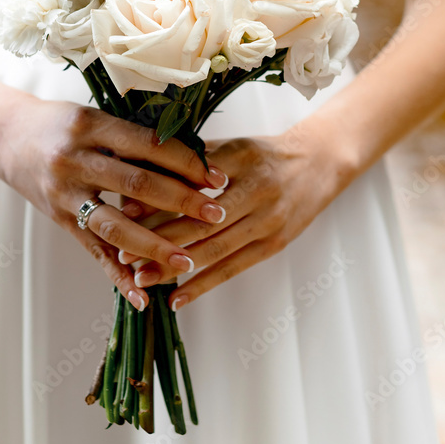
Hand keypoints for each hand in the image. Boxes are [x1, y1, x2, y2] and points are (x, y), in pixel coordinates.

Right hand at [0, 93, 228, 310]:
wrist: (3, 135)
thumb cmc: (58, 122)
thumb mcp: (93, 115)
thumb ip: (132, 136)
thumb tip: (190, 157)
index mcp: (91, 126)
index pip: (148, 146)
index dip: (186, 162)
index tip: (217, 177)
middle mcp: (75, 160)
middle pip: (137, 185)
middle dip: (182, 202)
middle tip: (217, 214)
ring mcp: (65, 193)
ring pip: (115, 225)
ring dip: (155, 247)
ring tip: (188, 261)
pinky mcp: (59, 220)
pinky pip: (93, 252)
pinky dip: (118, 277)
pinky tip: (143, 297)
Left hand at [120, 117, 358, 309]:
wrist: (320, 164)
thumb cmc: (266, 153)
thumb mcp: (234, 145)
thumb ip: (196, 158)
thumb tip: (145, 169)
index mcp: (240, 159)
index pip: (191, 181)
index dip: (157, 198)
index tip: (125, 211)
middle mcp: (256, 190)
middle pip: (200, 220)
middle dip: (158, 238)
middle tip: (123, 252)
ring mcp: (268, 221)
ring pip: (214, 249)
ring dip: (176, 267)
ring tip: (142, 278)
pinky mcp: (274, 244)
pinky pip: (234, 268)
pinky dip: (204, 284)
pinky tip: (178, 298)